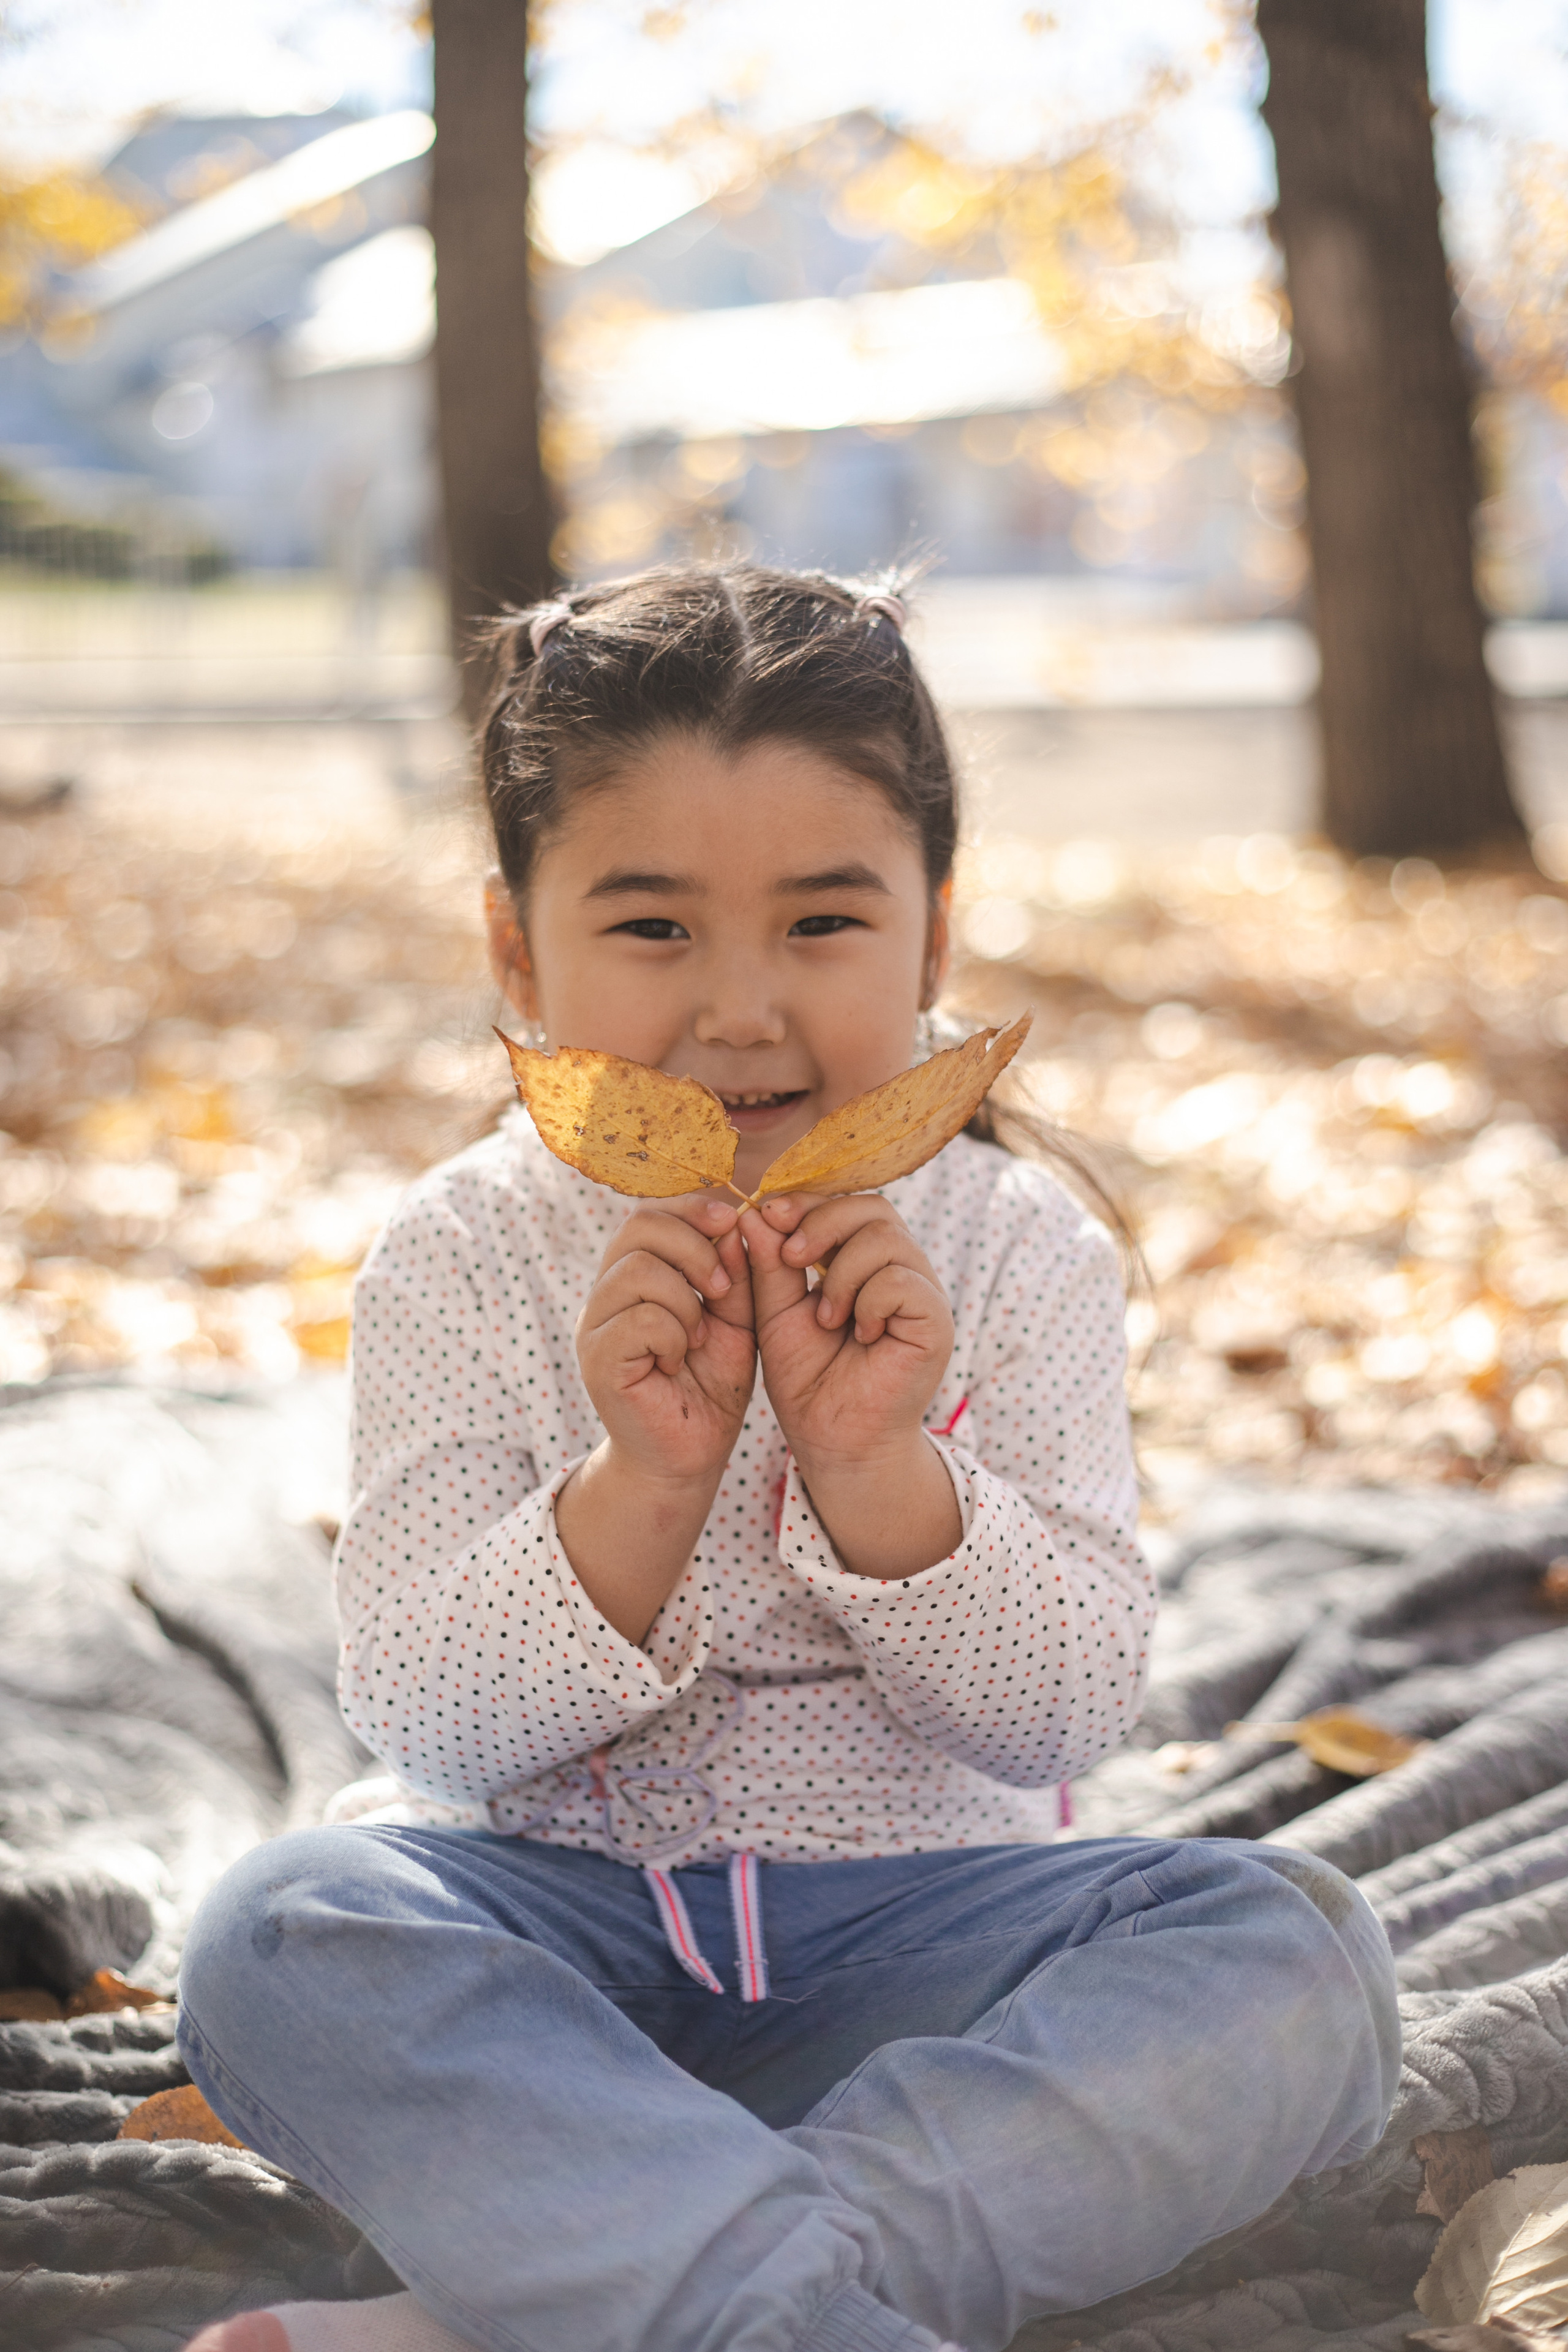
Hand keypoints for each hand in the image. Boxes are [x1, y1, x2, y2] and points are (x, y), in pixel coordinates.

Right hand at [559, 1196, 754, 1642]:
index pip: (649, 1213)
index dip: (692, 1208)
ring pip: (638, 1270)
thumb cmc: (710, 1388)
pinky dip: (674, 1335)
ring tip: (699, 1336)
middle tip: (723, 1289)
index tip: (733, 1222)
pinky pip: (641, 1319)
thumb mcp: (736, 1321)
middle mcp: (606, 1295)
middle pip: (638, 1227)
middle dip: (695, 1247)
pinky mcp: (598, 1360)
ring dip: (686, 1300)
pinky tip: (679, 1361)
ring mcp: (595, 1326)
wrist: (688, 1459)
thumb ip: (737, 1274)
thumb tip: (739, 1220)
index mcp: (634, 1277)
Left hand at [741, 1195, 960, 1577]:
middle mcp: (899, 1271)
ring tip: (826, 1317)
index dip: (808, 1203)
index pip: (845, 1206)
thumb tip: (755, 1211)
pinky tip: (860, 1335)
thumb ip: (768, 1266)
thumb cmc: (809, 1383)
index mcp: (862, 1264)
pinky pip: (903, 1280)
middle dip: (824, 1222)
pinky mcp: (936, 1321)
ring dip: (843, 1272)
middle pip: (872, 1208)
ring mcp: (922, 1294)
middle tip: (791, 1257)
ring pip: (886, 1238)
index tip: (768, 1214)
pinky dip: (869, 1300)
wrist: (834, 1444)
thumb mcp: (777, 1316)